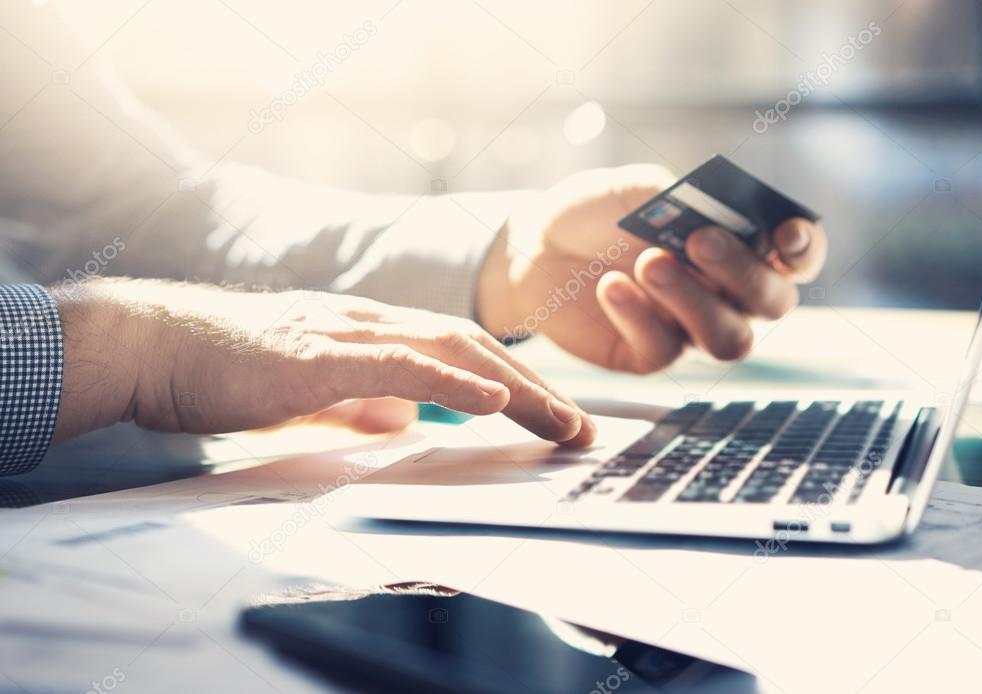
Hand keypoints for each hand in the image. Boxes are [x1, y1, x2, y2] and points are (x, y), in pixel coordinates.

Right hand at [51, 279, 594, 446]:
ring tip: (559, 419)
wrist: (158, 346)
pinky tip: (491, 400)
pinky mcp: (318, 355)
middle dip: (534, 388)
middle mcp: (369, 323)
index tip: (552, 415)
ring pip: (449, 350)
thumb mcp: (311, 392)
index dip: (513, 381)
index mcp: (369, 333)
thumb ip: (360, 402)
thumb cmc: (227, 369)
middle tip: (580, 425)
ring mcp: (346, 333)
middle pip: (471, 348)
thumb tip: (404, 421)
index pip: (459, 352)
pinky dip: (450, 382)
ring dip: (512, 386)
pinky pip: (397, 364)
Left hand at [477, 165, 826, 371]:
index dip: (804, 249)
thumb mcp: (634, 189)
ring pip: (728, 339)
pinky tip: (610, 286)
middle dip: (743, 272)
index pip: (797, 256)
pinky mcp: (650, 355)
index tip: (785, 234)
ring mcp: (692, 328)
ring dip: (695, 301)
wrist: (535, 247)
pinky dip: (639, 315)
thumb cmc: (596, 212)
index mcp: (740, 244)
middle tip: (699, 241)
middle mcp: (728, 293)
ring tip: (649, 263)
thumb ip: (678, 198)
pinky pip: (664, 350)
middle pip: (772, 303)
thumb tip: (713, 212)